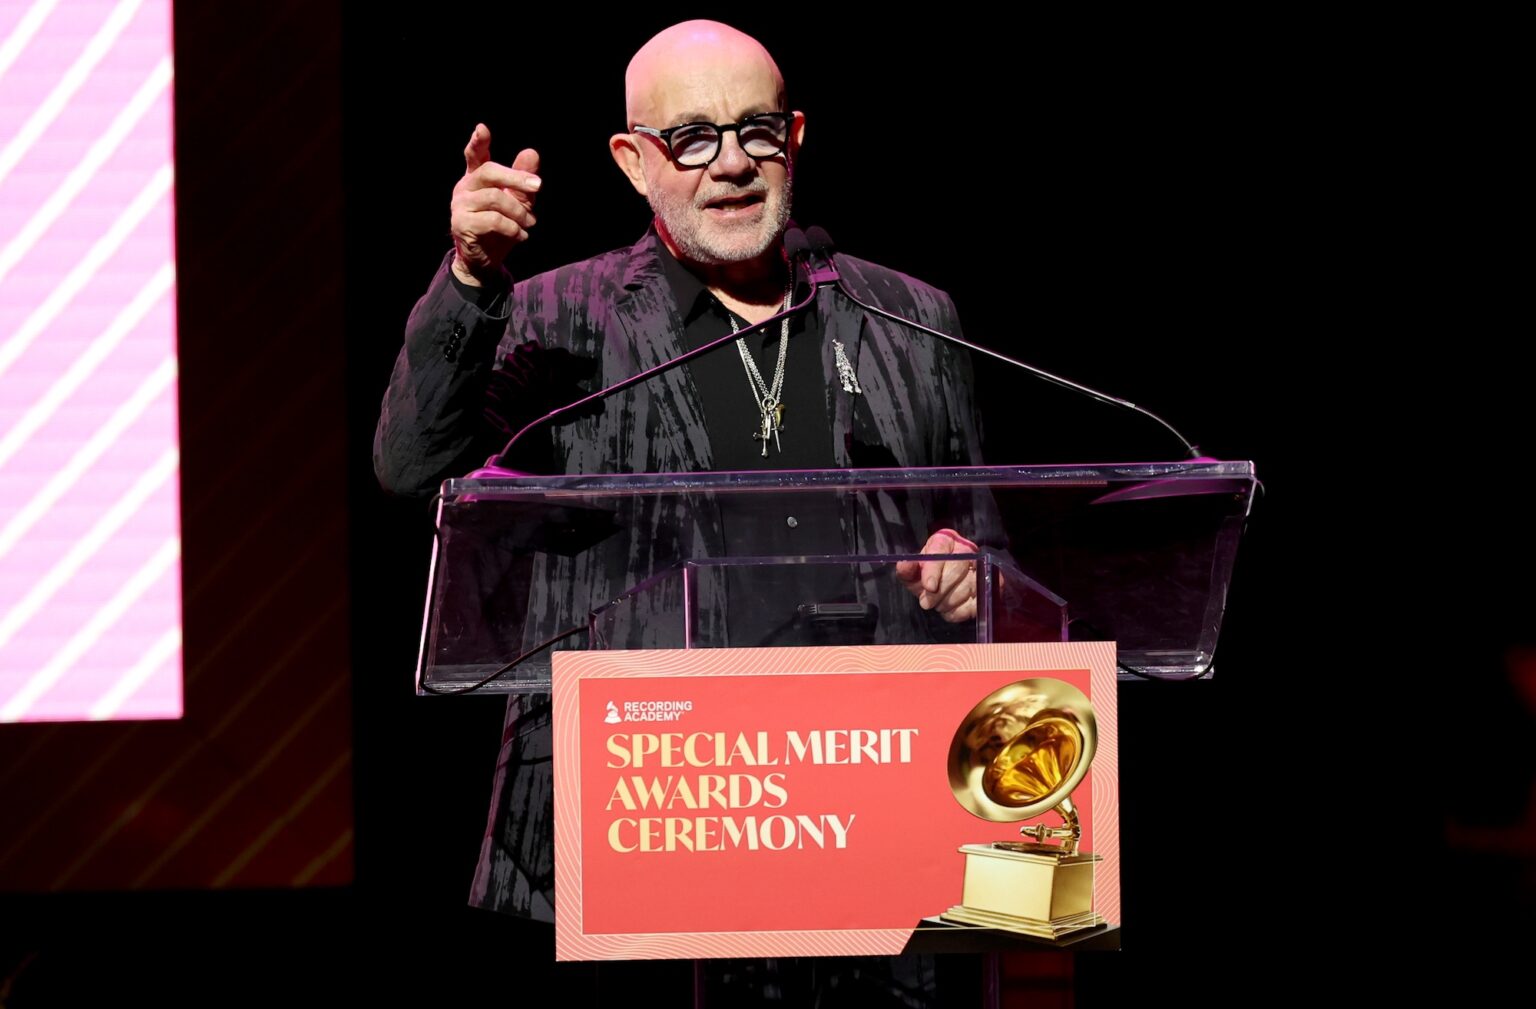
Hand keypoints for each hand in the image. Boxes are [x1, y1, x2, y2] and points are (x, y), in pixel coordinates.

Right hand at [449, 124, 540, 285]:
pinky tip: (520, 235)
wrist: (485, 261)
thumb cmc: (500, 227)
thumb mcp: (517, 201)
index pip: (474, 155)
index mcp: (475, 178)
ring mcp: (460, 206)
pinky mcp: (462, 225)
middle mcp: (464, 188)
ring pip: (494, 198)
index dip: (478, 142)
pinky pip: (493, 220)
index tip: (482, 129)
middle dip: (516, 177)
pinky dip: (512, 228)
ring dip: (518, 211)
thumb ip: (522, 179)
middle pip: (488, 172)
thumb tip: (532, 153)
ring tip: (530, 222)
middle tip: (538, 186)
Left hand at [895, 529, 979, 622]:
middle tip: (926, 602)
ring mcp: (981, 567)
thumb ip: (908, 570)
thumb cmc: (929, 576)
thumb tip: (905, 565)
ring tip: (939, 603)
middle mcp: (966, 550)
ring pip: (967, 587)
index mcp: (945, 541)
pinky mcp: (990, 586)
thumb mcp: (915, 572)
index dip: (934, 570)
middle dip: (939, 591)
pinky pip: (976, 603)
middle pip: (956, 570)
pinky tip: (951, 608)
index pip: (940, 551)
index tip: (929, 586)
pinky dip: (960, 611)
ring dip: (948, 602)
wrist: (946, 584)